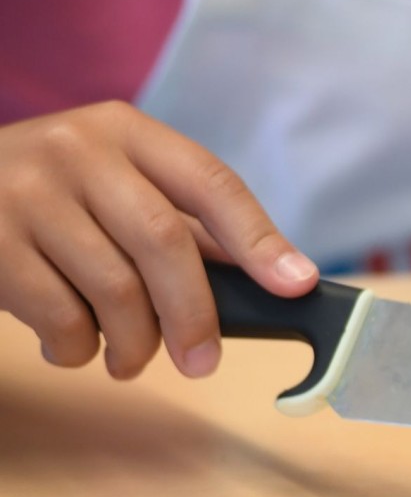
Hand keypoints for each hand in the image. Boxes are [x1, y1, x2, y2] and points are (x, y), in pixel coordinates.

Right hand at [0, 101, 316, 379]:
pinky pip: (59, 315)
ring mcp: (27, 191)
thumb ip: (183, 229)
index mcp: (128, 133)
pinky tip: (75, 346)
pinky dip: (79, 348)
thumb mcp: (117, 189)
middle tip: (202, 363)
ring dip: (134, 344)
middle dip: (195, 315)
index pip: (212, 183)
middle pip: (164, 242)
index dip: (259, 239)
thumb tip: (274, 283)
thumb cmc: (56, 201)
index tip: (297, 285)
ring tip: (130, 359)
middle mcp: (78, 150)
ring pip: (113, 289)